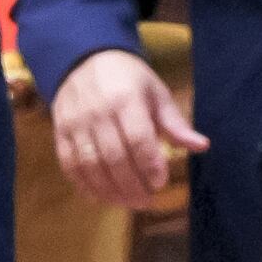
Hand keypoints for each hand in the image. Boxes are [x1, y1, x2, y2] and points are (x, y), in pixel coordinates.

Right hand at [47, 50, 204, 207]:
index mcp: (126, 99)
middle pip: (114, 157)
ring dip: (109, 190)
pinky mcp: (60, 132)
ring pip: (90, 165)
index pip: (138, 138)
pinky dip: (83, 185)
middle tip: (146, 202)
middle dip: (132, 185)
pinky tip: (99, 197)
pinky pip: (69, 164)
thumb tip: (201, 146)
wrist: (83, 59)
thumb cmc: (128, 78)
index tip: (160, 182)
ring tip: (127, 203)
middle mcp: (98, 112)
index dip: (150, 165)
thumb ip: (175, 123)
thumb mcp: (156, 93)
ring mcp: (75, 123)